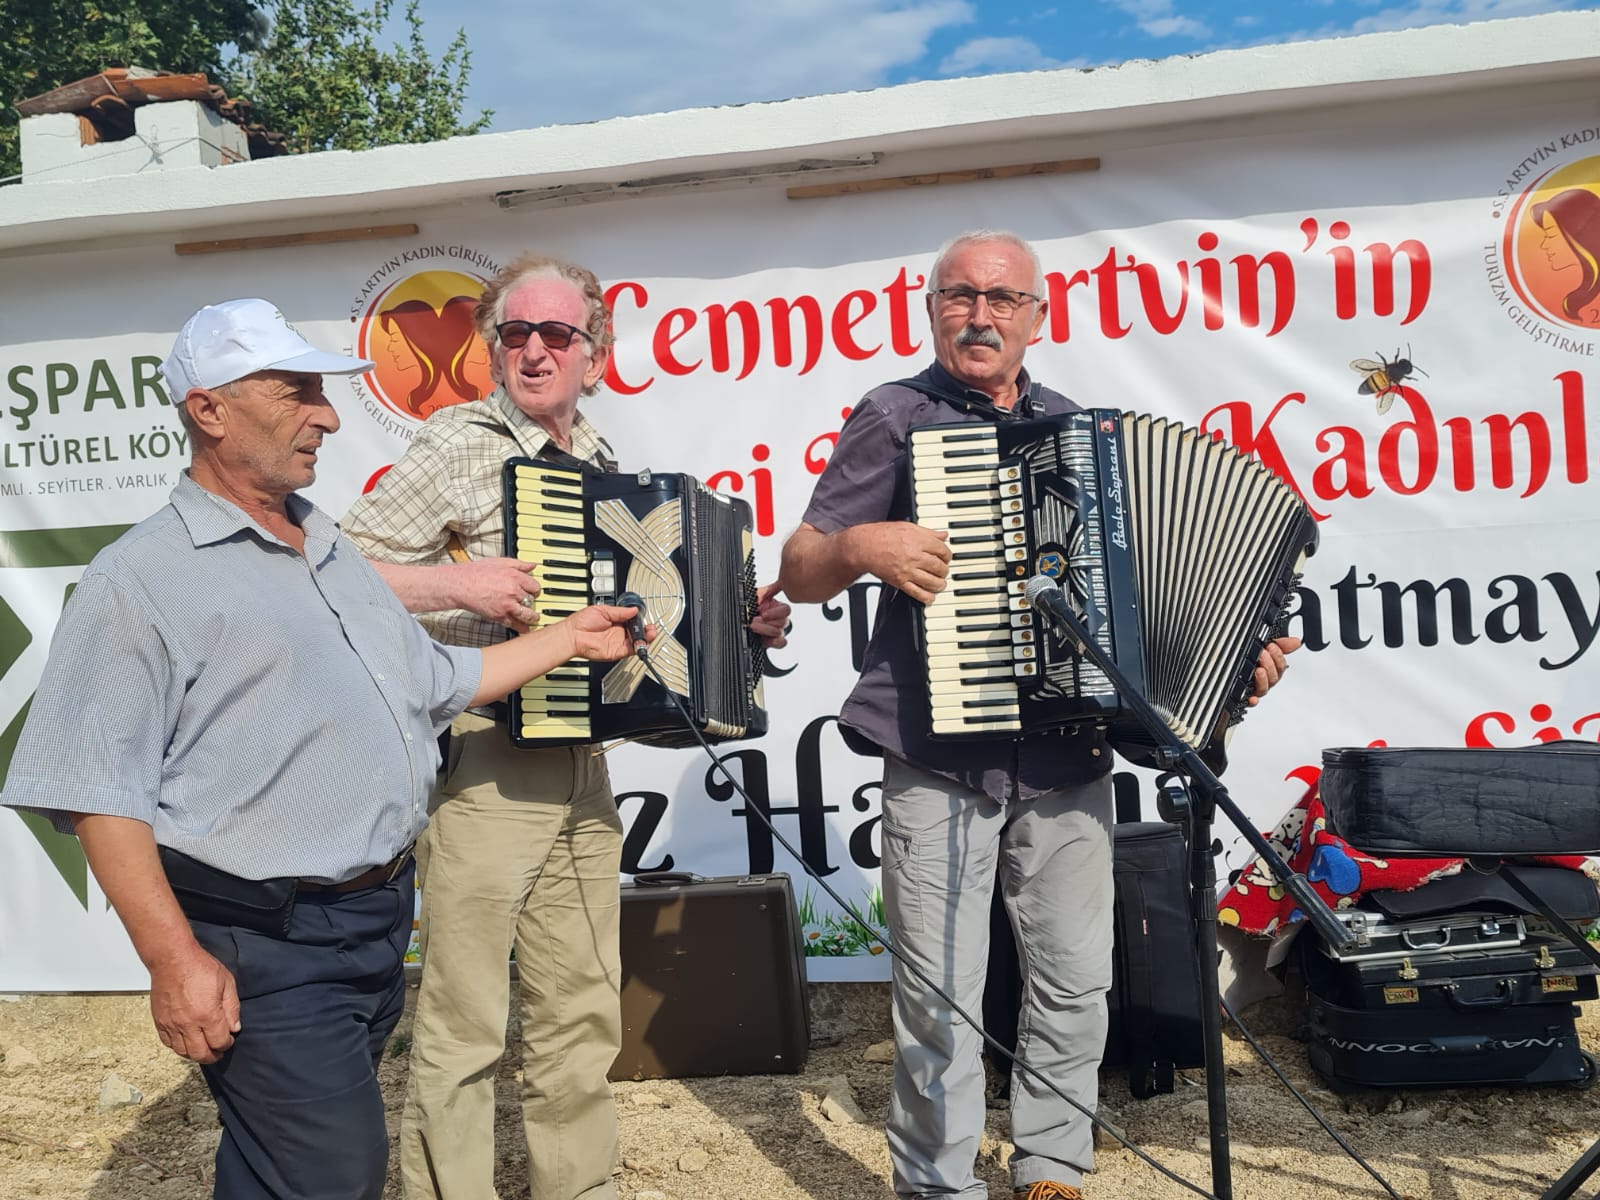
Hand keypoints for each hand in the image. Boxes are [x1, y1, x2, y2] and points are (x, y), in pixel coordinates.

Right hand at [148, 944, 240, 1063]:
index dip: (227, 1044)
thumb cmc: (200, 967)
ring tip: (203, 1048)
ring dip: (195, 1054)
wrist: (173, 959)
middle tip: (218, 1052)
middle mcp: (188, 1024)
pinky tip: (186, 1041)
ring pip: (183, 1052)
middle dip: (212, 1056)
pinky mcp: (160, 1022)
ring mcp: (172, 1024)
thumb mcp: (227, 983)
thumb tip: (234, 1028)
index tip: (229, 1040)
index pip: (219, 1042)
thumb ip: (232, 1008)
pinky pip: (168, 1043)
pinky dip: (178, 1047)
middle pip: (200, 1054)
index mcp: (208, 1015)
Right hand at [452, 558, 541, 628]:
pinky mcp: (500, 616)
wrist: (460, 585)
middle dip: (531, 601)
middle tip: (530, 602)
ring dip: (532, 617)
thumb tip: (532, 565)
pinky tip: (525, 628)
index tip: (533, 591)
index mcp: (514, 577)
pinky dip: (523, 628)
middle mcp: (513, 591)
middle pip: (532, 600)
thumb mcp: (499, 562)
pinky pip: (516, 625)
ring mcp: (507, 605)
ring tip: (534, 618)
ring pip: (528, 615)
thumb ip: (518, 564)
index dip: (534, 589)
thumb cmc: (475, 572)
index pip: (535, 586)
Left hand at [564, 603, 653, 661]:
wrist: (573, 635)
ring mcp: (618, 642)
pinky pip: (631, 650)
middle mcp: (619, 632)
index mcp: (616, 621)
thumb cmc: (582, 622)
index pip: (633, 621)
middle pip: (638, 632)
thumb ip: (620, 611)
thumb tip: (633, 609)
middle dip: (646, 630)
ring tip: (650, 633)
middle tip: (650, 627)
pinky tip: (642, 641)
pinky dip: (639, 647)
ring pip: (637, 642)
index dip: (640, 620)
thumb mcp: (603, 610)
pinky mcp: (617, 651)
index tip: (644, 617)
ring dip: (645, 638)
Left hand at [750, 582, 791, 648]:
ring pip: (780, 633)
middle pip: (783, 622)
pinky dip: (774, 642)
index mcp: (777, 607)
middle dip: (767, 622)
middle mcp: (779, 619)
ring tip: (754, 627)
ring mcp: (777, 631)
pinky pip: (781, 643)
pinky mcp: (772, 641)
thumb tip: (757, 584)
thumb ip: (760, 592)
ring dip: (766, 630)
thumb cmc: (749, 608)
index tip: (764, 614)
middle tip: (754, 621)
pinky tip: (764, 638)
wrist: (742, 621)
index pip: (785, 609)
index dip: (775, 613)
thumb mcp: (753, 597)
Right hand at [855, 521, 950, 604]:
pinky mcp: (900, 582)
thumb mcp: (907, 527)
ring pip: (933, 582)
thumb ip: (927, 532)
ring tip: (940, 583)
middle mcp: (915, 556)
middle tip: (943, 570)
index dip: (947, 555)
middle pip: (940, 567)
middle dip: (945, 570)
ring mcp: (908, 570)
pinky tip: (930, 596)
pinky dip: (927, 597)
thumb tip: (942, 535)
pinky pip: (918, 593)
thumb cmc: (882, 535)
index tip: (946, 557)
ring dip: (940, 584)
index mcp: (918, 541)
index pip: (943, 551)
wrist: (863, 547)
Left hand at [1247, 635, 1300, 705]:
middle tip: (1263, 654)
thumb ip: (1280, 644)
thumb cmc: (1248, 658)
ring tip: (1258, 669)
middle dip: (1269, 665)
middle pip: (1274, 678)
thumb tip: (1296, 642)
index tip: (1272, 646)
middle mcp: (1263, 680)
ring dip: (1263, 679)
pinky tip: (1252, 698)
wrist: (1227, 668)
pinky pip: (1249, 702)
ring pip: (1264, 689)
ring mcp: (1254, 689)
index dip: (1278, 656)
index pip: (1281, 666)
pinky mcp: (1243, 697)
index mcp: (1270, 669)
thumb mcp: (1264, 647)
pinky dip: (1253, 701)